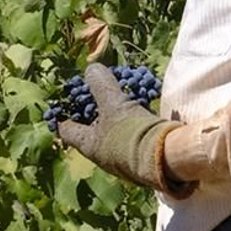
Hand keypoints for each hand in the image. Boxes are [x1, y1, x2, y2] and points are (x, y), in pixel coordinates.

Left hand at [54, 62, 188, 191]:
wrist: (166, 158)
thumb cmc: (131, 131)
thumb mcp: (114, 102)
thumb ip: (101, 84)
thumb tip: (91, 69)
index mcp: (89, 145)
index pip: (67, 131)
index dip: (64, 117)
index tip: (66, 106)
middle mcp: (102, 157)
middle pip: (91, 134)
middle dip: (94, 118)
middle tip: (98, 100)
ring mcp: (122, 161)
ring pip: (112, 137)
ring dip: (115, 123)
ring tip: (122, 105)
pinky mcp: (141, 160)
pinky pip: (131, 141)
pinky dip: (132, 129)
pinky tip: (142, 117)